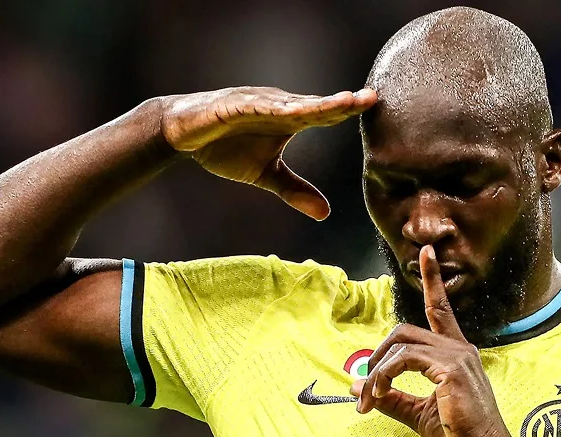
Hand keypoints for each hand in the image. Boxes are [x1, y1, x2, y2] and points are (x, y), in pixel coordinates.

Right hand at [161, 87, 376, 219]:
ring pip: (292, 103)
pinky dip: (273, 107)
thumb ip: (294, 190)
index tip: (378, 108)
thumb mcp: (265, 174)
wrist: (183, 133)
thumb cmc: (225, 146)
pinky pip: (256, 106)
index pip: (326, 114)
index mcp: (290, 118)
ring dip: (318, 102)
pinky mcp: (233, 104)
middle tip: (372, 98)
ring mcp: (257, 102)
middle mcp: (279, 105)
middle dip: (344, 102)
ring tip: (344, 101)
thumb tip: (325, 214)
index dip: (350, 111)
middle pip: (316, 104)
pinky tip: (291, 109)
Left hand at [351, 245, 515, 436]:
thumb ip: (391, 396)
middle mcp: (460, 349)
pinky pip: (405, 360)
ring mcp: (457, 357)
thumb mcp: (417, 414)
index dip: (432, 280)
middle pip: (406, 330)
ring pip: (402, 344)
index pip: (441, 309)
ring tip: (369, 398)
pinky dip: (385, 375)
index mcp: (456, 355)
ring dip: (377, 371)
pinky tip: (380, 394)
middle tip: (364, 387)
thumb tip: (358, 384)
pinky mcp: (451, 370)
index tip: (426, 252)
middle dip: (378, 353)